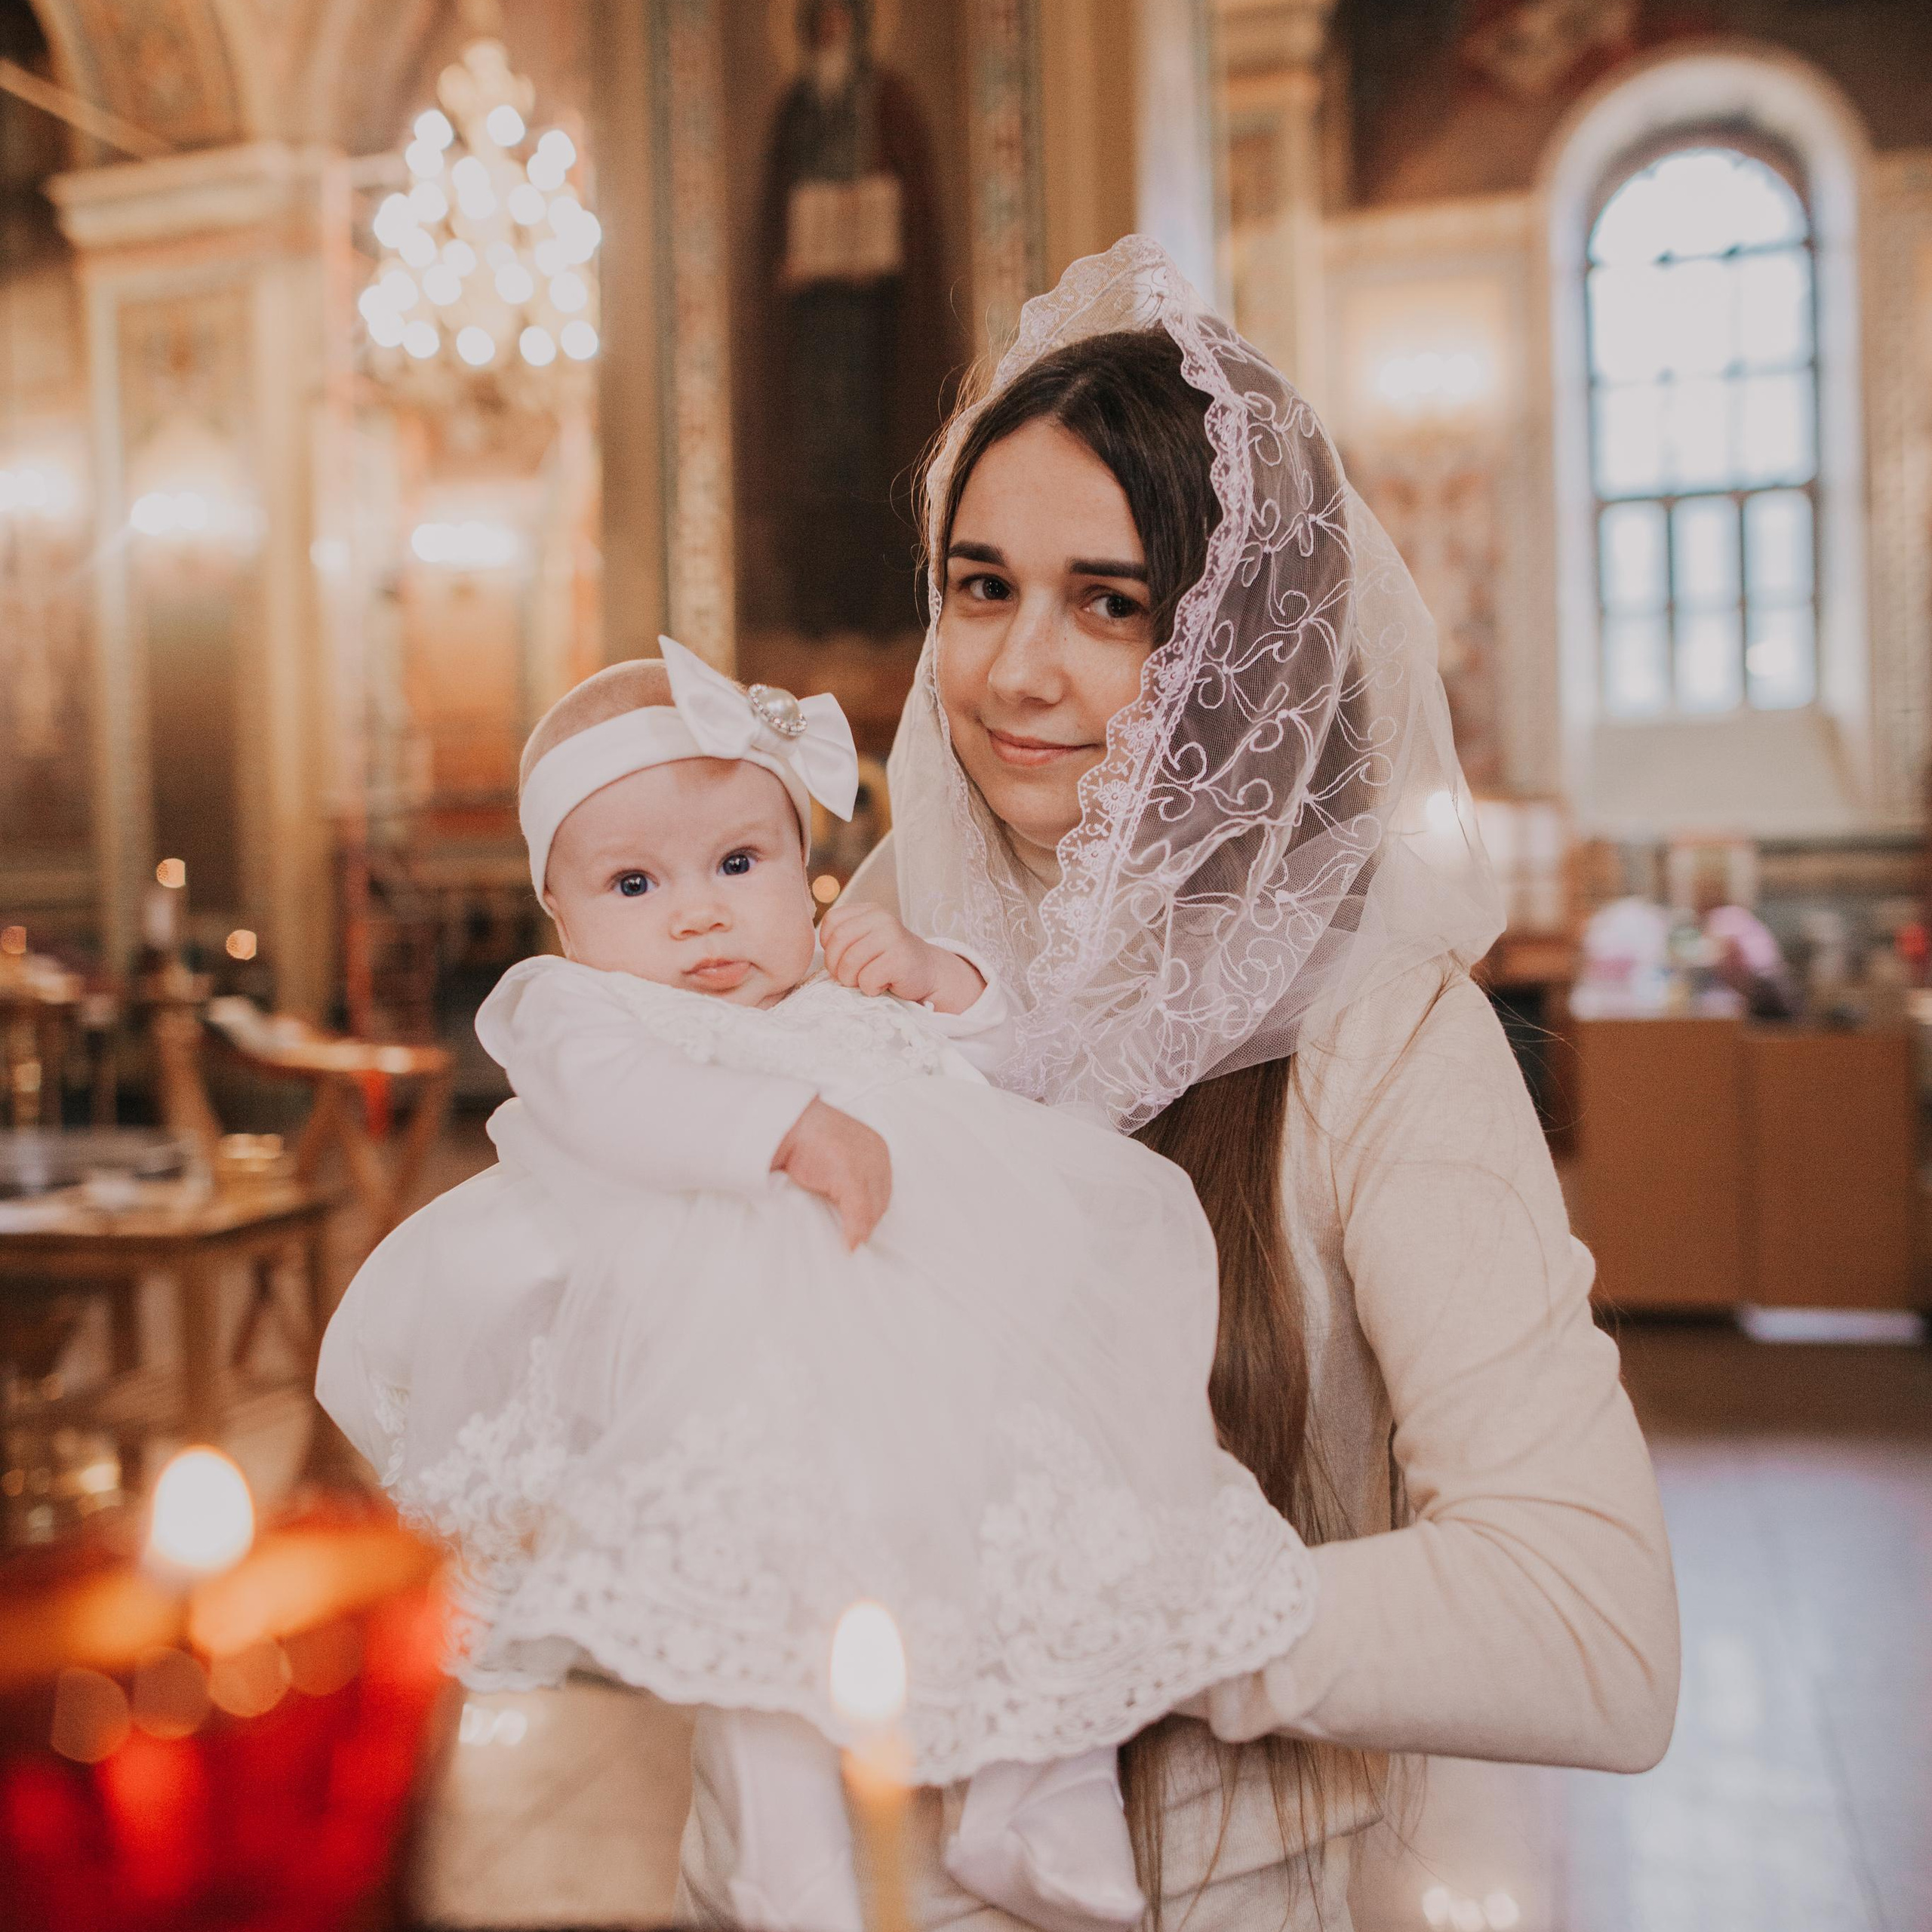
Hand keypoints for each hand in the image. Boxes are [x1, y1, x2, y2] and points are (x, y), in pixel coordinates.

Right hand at [771, 1098, 891, 1248]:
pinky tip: (849, 1245)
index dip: (873, 1210)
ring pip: (872, 1209)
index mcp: (876, 1149)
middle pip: (880, 1201)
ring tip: (851, 1243)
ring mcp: (865, 1166)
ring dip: (862, 1229)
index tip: (862, 1225)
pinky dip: (854, 1232)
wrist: (788, 1125)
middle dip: (868, 1221)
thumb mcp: (837, 1156)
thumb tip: (852, 1209)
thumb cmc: (807, 1137)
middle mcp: (876, 1156)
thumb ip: (849, 1176)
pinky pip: (858, 1213)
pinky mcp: (850, 1178)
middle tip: (855, 1238)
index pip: (882, 1189)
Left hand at [819, 902, 985, 1012]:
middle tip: (848, 978)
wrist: (928, 973)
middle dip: (836, 967)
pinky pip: (868, 979)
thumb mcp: (866, 941)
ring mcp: (893, 936)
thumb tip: (806, 950)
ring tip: (865, 982)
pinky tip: (883, 985)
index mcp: (869, 910)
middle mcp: (881, 918)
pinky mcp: (900, 958)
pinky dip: (870, 989)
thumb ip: (843, 938)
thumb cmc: (888, 962)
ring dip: (852, 981)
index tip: (841, 959)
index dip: (828, 946)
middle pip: (838, 942)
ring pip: (850, 963)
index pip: (832, 922)